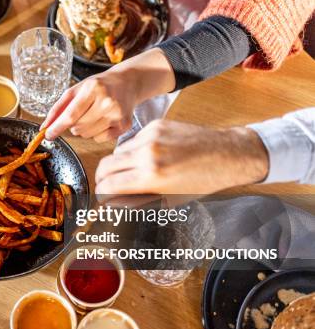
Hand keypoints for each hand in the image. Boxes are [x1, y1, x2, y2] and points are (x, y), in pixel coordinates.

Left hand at [42, 48, 175, 141]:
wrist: (127, 83)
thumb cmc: (98, 86)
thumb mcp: (76, 90)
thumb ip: (58, 108)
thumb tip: (44, 128)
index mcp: (93, 89)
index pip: (71, 115)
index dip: (57, 127)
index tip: (47, 135)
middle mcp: (107, 101)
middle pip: (78, 127)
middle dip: (73, 124)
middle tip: (82, 112)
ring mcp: (117, 115)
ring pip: (87, 135)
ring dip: (84, 129)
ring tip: (93, 115)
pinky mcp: (124, 125)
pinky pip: (100, 139)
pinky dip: (97, 133)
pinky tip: (103, 120)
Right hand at [94, 120, 268, 194]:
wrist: (227, 154)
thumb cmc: (202, 181)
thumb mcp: (169, 199)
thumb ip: (137, 201)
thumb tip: (111, 203)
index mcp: (151, 176)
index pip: (109, 185)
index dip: (101, 193)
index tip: (102, 196)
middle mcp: (148, 153)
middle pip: (105, 165)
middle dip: (102, 178)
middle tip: (106, 185)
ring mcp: (150, 136)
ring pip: (118, 151)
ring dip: (119, 163)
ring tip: (131, 172)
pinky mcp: (155, 125)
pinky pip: (134, 139)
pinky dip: (135, 150)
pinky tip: (149, 156)